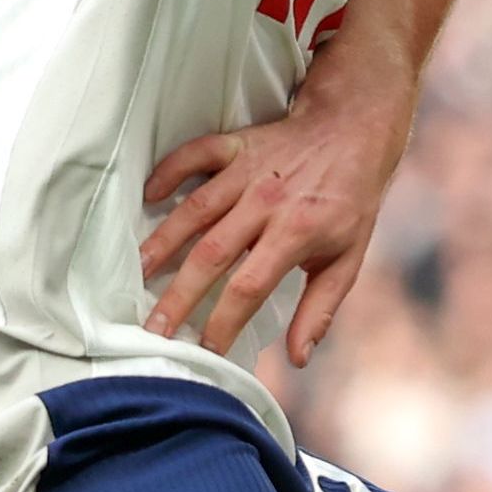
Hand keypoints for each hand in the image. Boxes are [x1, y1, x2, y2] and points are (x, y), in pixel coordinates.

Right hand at [140, 73, 415, 367]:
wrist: (355, 133)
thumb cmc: (350, 203)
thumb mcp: (347, 261)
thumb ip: (319, 310)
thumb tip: (297, 358)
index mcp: (296, 234)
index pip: (249, 287)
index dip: (223, 321)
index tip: (204, 349)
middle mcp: (266, 203)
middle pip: (211, 254)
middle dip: (179, 295)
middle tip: (153, 327)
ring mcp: (248, 172)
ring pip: (194, 210)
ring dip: (162, 241)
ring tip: (137, 272)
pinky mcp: (235, 146)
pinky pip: (194, 155)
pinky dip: (168, 171)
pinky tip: (148, 196)